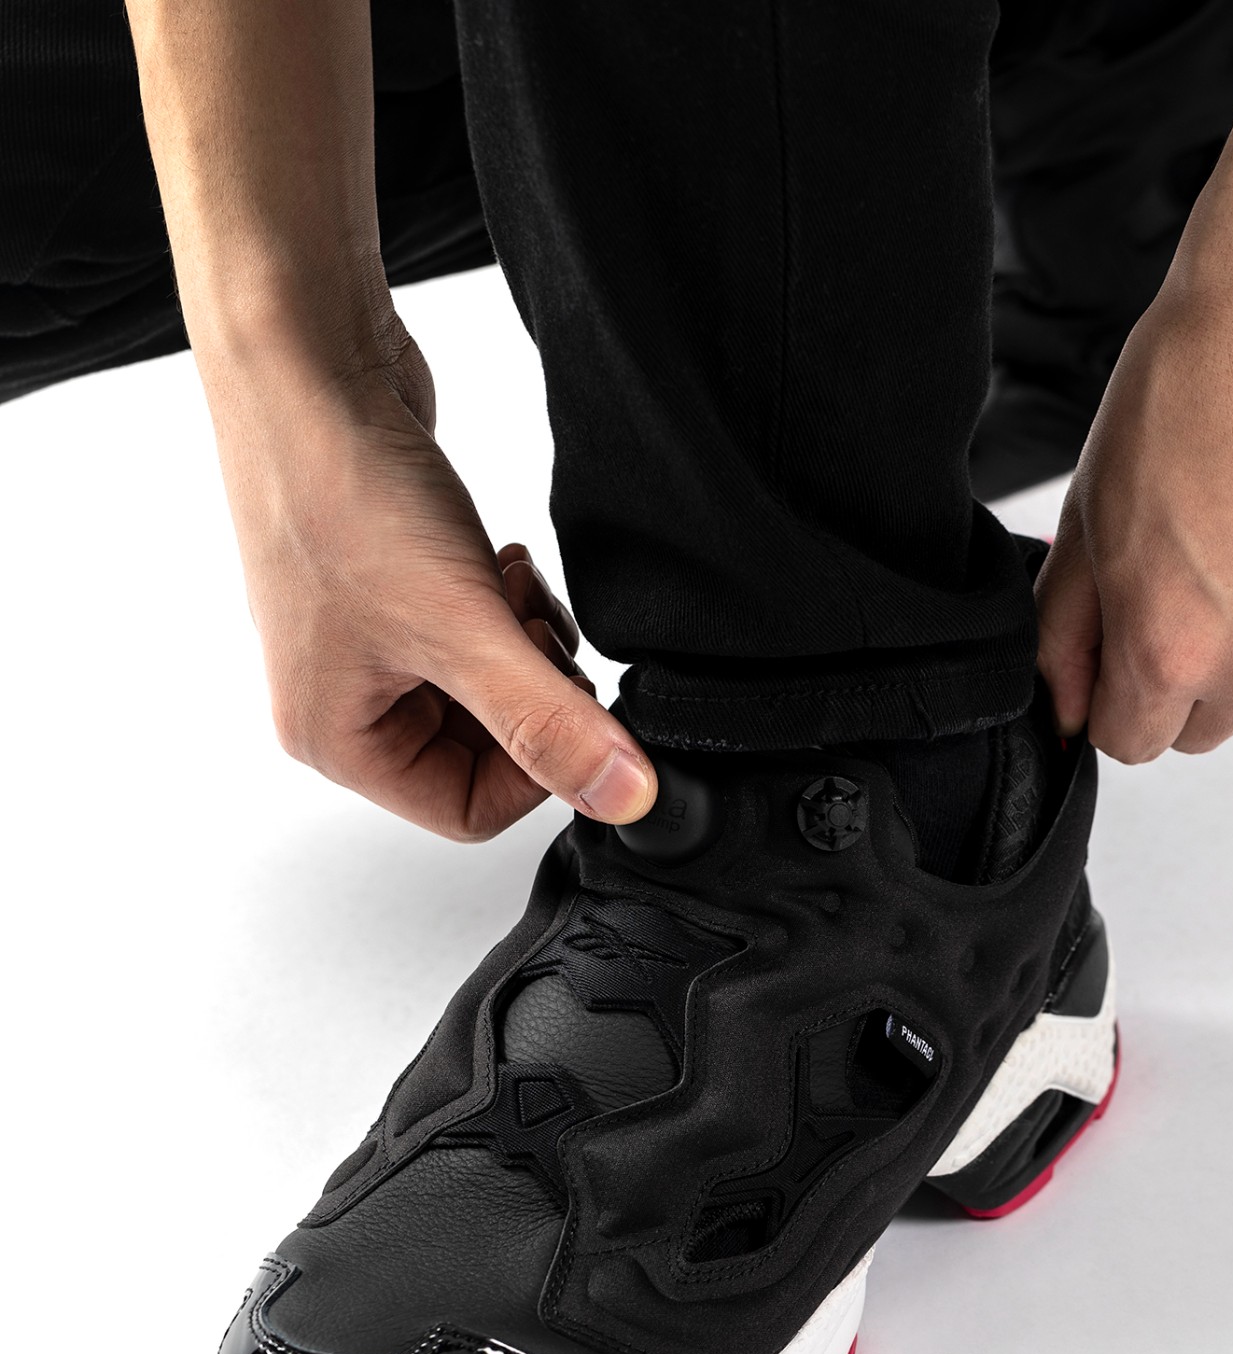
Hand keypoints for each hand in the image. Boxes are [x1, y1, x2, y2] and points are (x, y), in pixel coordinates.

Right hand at [209, 320, 656, 839]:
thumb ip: (549, 722)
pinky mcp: (395, 587)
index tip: (567, 703)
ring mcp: (368, 642)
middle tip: (535, 631)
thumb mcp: (464, 630)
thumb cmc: (341, 490)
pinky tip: (500, 559)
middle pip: (482, 750)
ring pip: (488, 687)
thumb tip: (623, 795)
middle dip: (530, 691)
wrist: (306, 361)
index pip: (467, 810)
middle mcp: (343, 699)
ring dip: (524, 642)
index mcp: (335, 737)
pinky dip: (504, 603)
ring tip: (511, 584)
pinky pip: (476, 630)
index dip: (536, 768)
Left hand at [1034, 0, 1232, 763]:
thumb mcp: (1088, 514)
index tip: (1113, 652)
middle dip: (1177, 674)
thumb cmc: (1194, 380)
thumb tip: (1066, 704)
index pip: (1130, 743)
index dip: (1111, 696)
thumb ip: (1068, 631)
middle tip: (1172, 580)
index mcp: (1171, 645)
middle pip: (1205, 724)